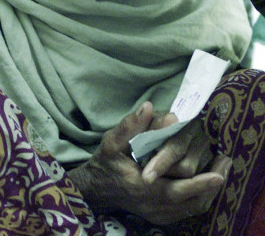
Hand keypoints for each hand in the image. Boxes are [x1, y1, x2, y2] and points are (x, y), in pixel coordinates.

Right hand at [69, 102, 229, 224]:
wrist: (98, 189)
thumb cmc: (106, 162)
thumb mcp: (112, 141)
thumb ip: (130, 126)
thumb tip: (148, 107)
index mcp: (140, 187)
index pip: (175, 189)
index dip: (199, 183)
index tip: (218, 174)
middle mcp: (152, 205)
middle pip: (192, 202)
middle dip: (212, 184)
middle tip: (225, 163)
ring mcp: (159, 214)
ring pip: (194, 208)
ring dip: (210, 191)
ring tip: (222, 170)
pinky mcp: (163, 217)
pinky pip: (189, 210)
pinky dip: (201, 196)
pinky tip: (208, 181)